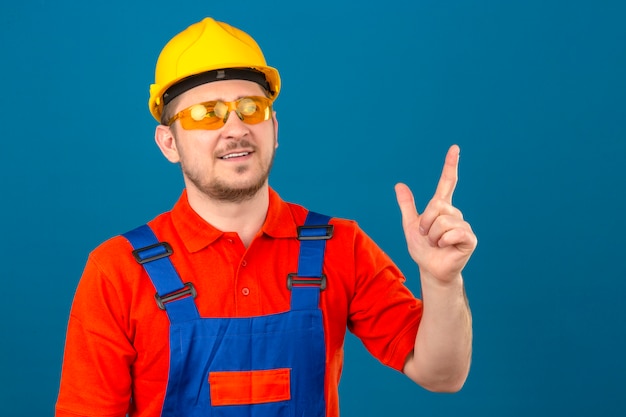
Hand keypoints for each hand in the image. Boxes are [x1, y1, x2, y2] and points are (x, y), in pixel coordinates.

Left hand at [395, 145, 476, 282]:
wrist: (430, 270)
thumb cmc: (422, 250)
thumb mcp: (409, 226)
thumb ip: (406, 206)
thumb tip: (399, 185)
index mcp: (441, 208)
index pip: (447, 182)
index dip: (450, 165)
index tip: (454, 148)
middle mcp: (454, 213)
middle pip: (436, 205)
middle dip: (424, 223)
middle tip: (426, 236)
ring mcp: (464, 225)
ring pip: (442, 221)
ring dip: (432, 235)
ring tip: (436, 244)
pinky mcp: (469, 238)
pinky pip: (452, 232)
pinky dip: (442, 241)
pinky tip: (445, 248)